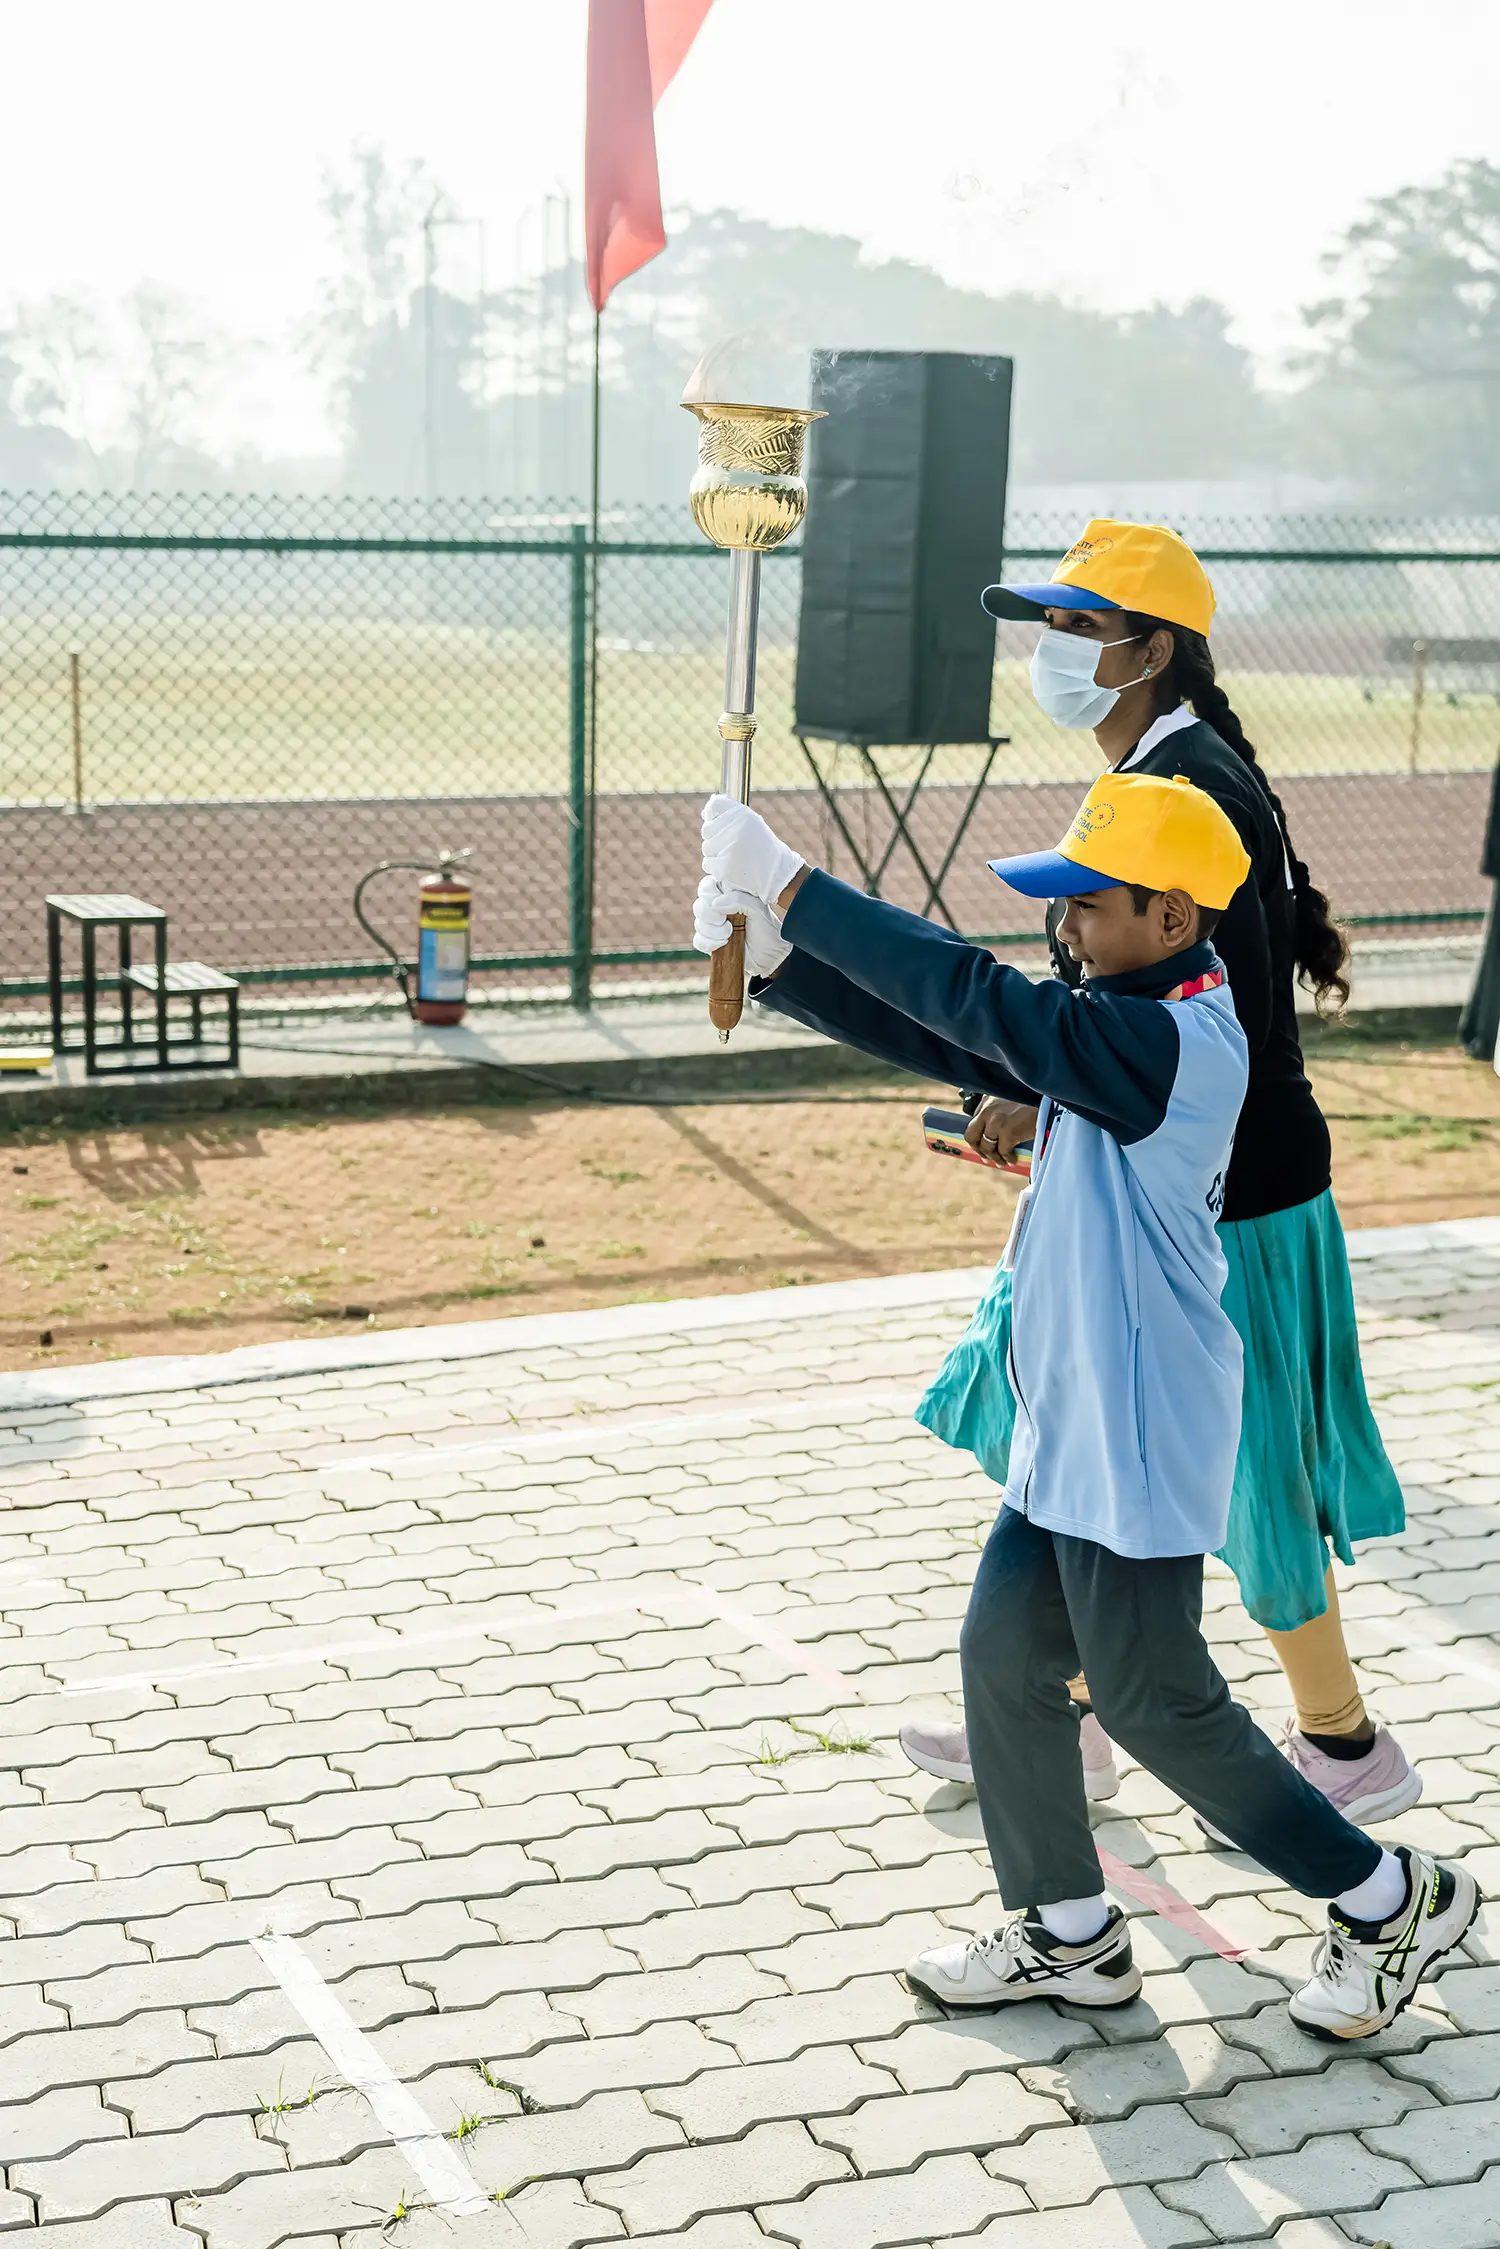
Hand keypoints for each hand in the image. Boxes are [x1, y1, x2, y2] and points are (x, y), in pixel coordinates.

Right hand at [692, 877, 790, 979]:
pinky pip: (699, 941)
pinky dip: (709, 943)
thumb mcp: (757, 908)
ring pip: (698, 924)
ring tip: (730, 933)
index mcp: (727, 895)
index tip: (719, 901)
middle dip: (710, 915)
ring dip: (714, 930)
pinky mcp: (711, 944)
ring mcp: (713, 928)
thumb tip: (715, 904)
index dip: (708, 893)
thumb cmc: (766, 927)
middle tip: (725, 920)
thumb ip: (738, 899)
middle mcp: (717, 910)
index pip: (706, 887)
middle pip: (699, 906)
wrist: (771, 954)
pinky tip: (723, 943)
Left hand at [701, 794, 804, 911]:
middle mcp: (736, 828)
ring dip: (716, 854)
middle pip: (706, 829)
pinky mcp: (724, 867)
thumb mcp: (752, 823)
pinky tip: (730, 868)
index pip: (715, 805)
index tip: (715, 822)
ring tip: (734, 857)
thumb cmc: (762, 846)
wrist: (777, 872)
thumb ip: (730, 814)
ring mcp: (729, 848)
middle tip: (732, 846)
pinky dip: (715, 868)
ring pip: (707, 847)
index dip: (711, 814)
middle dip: (715, 838)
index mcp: (743, 814)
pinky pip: (707, 864)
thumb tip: (705, 813)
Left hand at [965, 1096, 1039, 1165]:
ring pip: (986, 1147)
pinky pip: (1003, 1151)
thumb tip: (995, 1129)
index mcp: (987, 1099)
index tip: (984, 1143)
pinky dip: (1008, 1158)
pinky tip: (1013, 1160)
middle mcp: (988, 1110)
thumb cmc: (1034, 1098)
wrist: (1049, 1097)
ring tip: (1001, 1162)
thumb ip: (999, 1108)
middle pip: (971, 1135)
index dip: (979, 1135)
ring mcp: (996, 1121)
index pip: (974, 1121)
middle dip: (978, 1149)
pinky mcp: (1008, 1131)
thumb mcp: (1010, 1096)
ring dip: (994, 1157)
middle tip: (986, 1157)